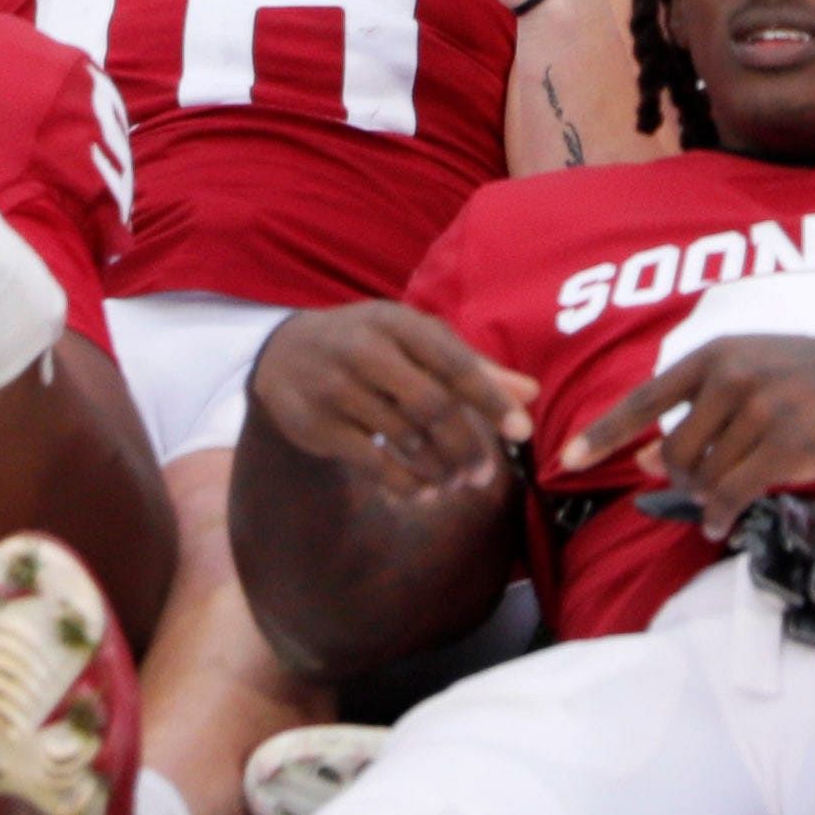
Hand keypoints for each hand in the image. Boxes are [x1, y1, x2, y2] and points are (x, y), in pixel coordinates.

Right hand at [248, 299, 532, 498]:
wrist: (284, 354)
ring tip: (457, 483)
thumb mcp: (414, 342)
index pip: (454, 362)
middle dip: (466, 446)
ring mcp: (338, 387)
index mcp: (397, 322)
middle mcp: (365, 349)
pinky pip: (373, 462)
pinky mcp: (318, 425)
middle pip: (432, 405)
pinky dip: (405, 482)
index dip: (491, 399)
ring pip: (404, 437)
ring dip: (439, 468)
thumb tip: (530, 393)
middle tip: (485, 476)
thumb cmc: (369, 345)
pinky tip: (424, 492)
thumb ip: (471, 366)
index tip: (523, 432)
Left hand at [566, 335, 814, 535]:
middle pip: (674, 453)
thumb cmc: (800, 376)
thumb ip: (694, 415)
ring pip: (706, 476)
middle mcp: (732, 377)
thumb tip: (644, 460)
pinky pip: (734, 493)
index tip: (565, 459)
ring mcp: (762, 409)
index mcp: (712, 356)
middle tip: (701, 485)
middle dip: (681, 479)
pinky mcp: (787, 443)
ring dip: (708, 497)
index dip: (603, 433)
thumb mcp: (743, 379)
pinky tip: (719, 522)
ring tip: (723, 498)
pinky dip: (720, 514)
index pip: (645, 399)